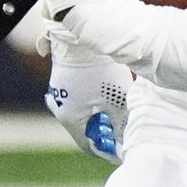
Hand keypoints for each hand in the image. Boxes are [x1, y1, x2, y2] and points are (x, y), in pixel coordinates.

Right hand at [43, 25, 131, 163]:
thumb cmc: (99, 69)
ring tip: (119, 111)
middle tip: (123, 131)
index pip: (88, 145)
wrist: (82, 34)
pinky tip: (109, 92)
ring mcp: (59, 91)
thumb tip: (126, 140)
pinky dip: (94, 100)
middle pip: (85, 128)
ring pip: (82, 111)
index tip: (122, 152)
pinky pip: (79, 97)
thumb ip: (121, 123)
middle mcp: (59, 107)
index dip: (107, 152)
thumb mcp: (116, 99)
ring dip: (100, 114)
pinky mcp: (64, 77)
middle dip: (104, 132)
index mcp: (70, 119)